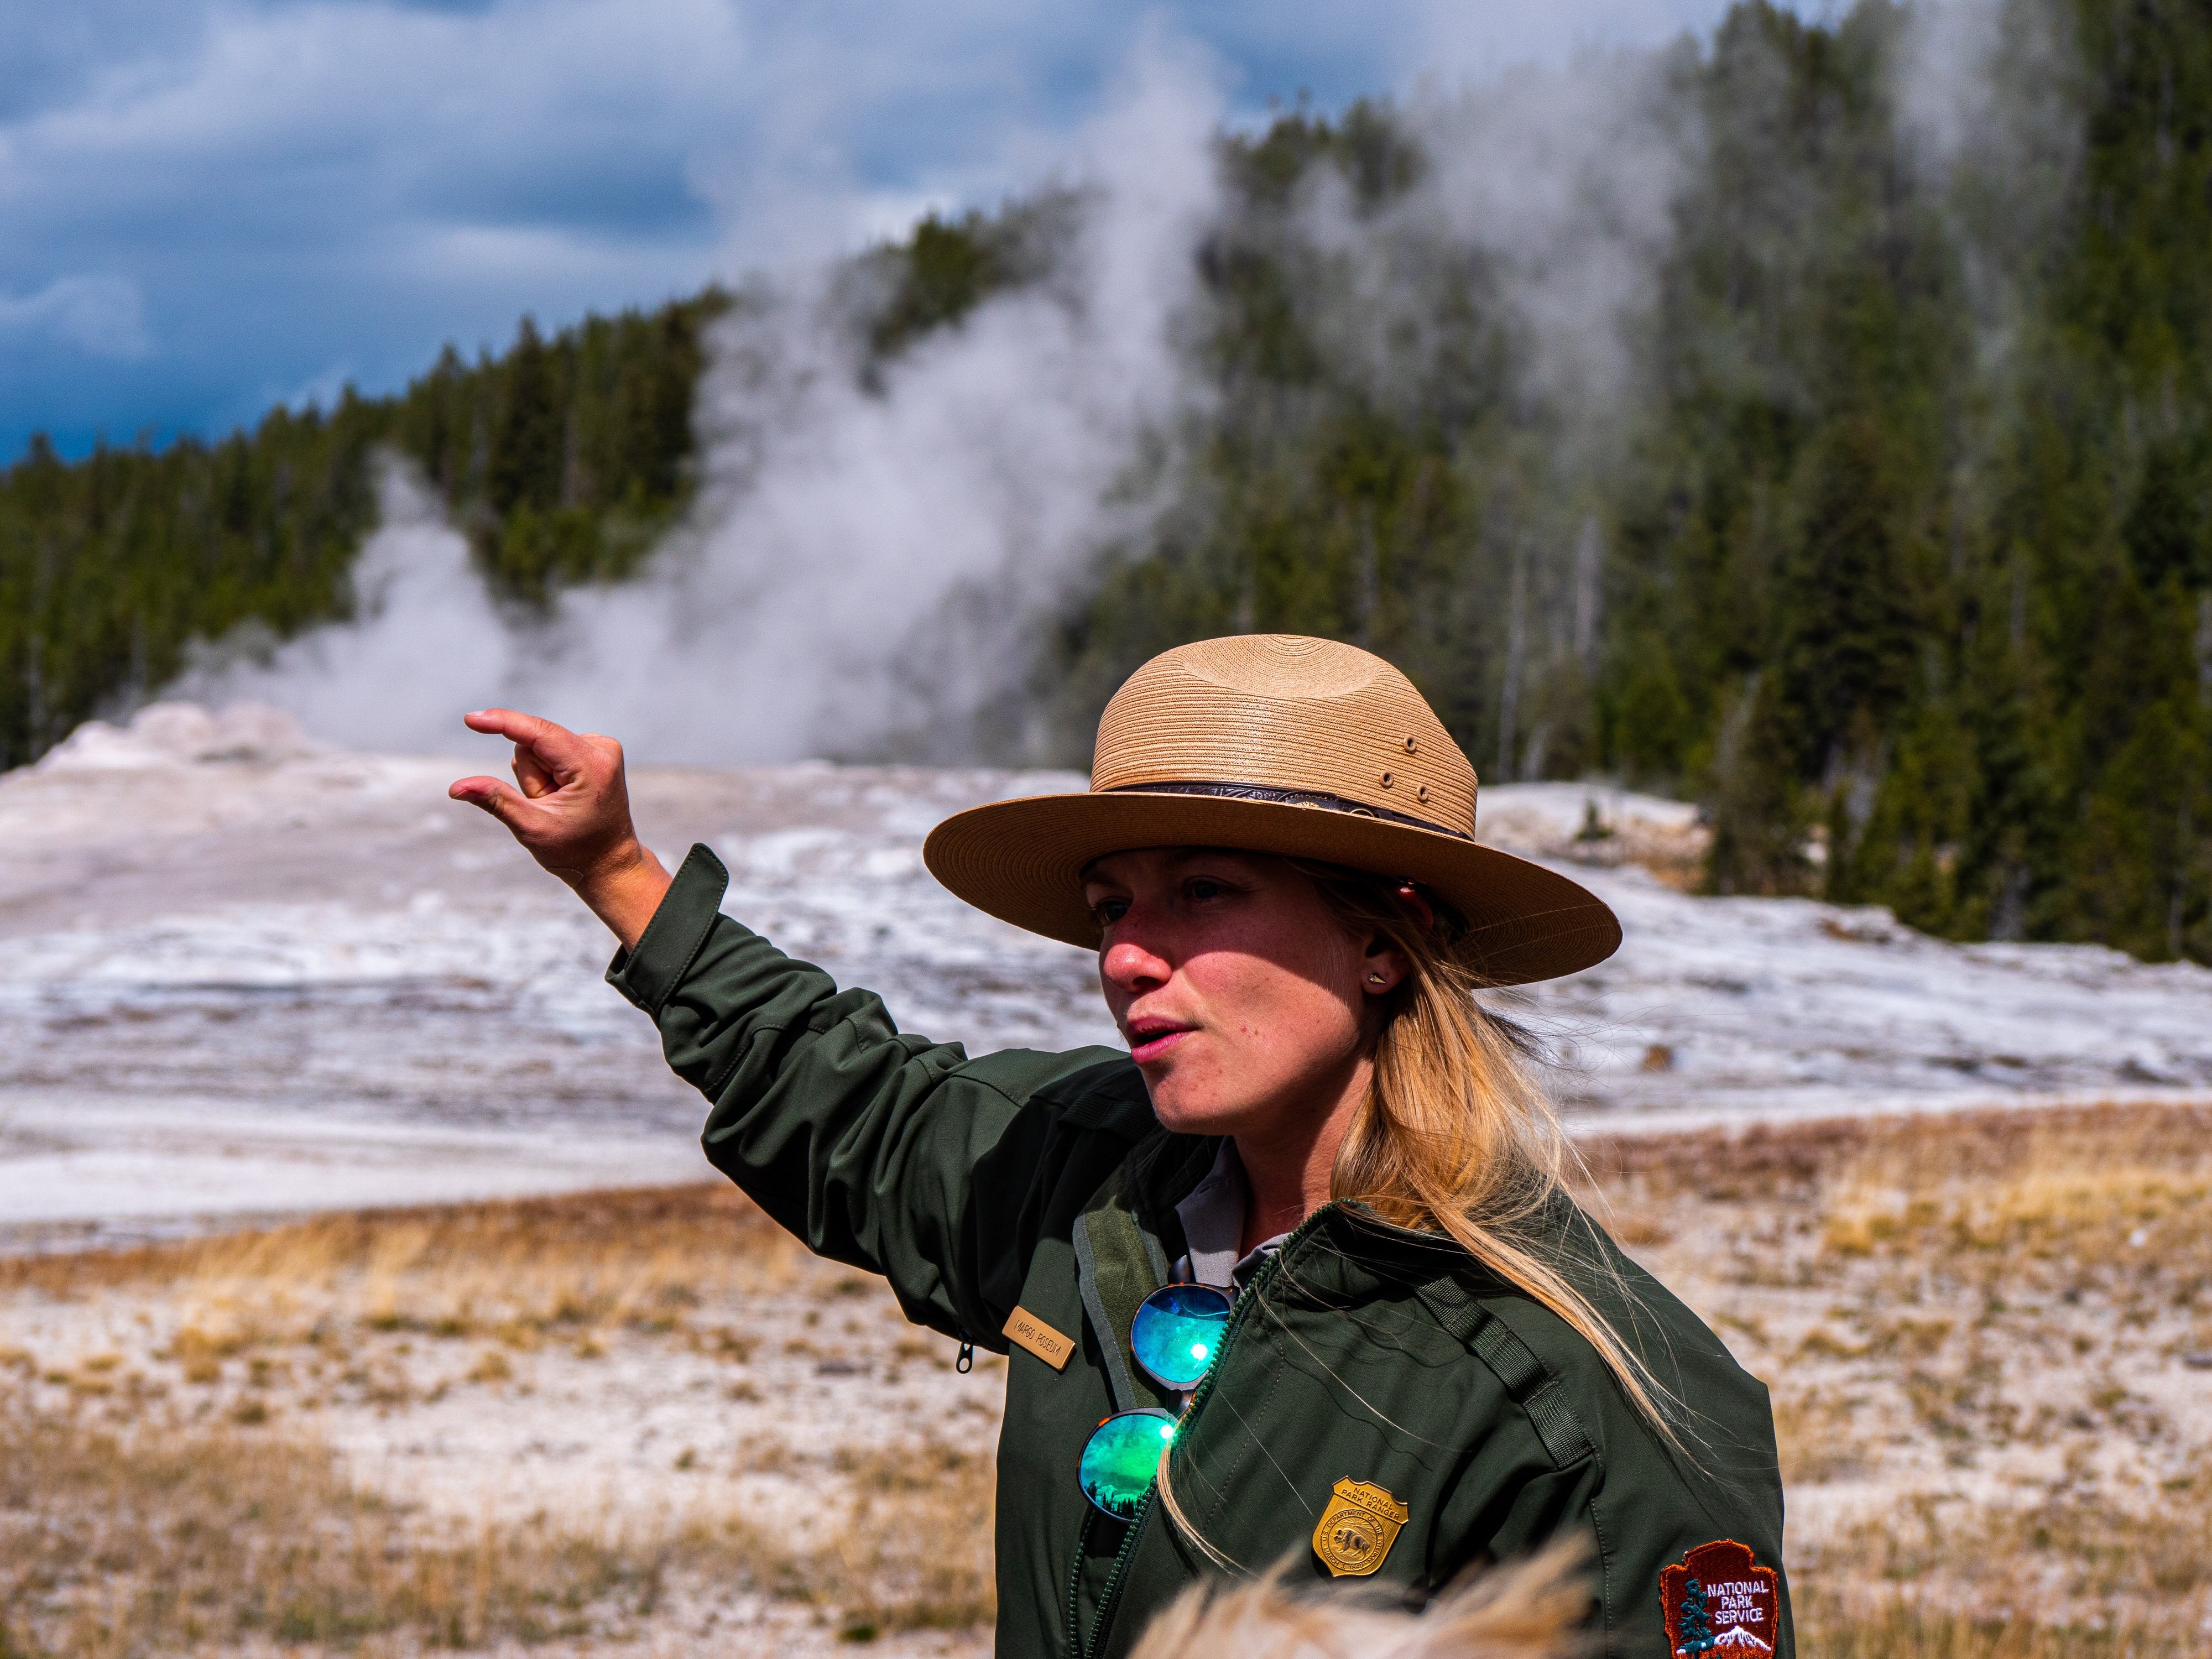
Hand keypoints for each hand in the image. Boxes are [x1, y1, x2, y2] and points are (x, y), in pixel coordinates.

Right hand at [449, 709, 672, 949]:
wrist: (609, 862)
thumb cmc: (576, 851)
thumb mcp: (532, 828)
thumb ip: (496, 801)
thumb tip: (457, 787)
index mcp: (592, 767)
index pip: (539, 733)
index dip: (503, 723)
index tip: (471, 719)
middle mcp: (602, 749)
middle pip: (534, 744)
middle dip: (530, 775)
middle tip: (547, 806)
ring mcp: (602, 748)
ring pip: (540, 747)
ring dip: (539, 777)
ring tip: (558, 804)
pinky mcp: (596, 750)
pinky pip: (551, 750)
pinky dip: (549, 773)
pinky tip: (564, 795)